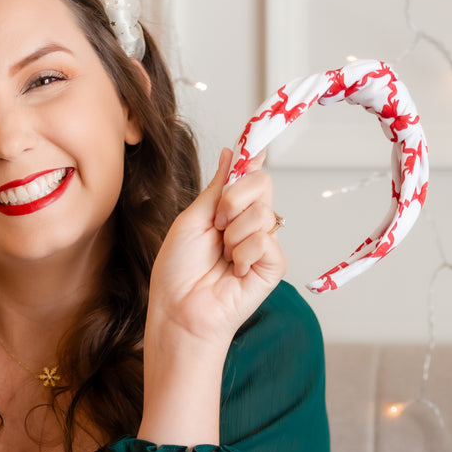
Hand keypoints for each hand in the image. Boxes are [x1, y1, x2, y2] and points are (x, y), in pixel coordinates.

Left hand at [147, 146, 286, 348]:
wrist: (179, 310)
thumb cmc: (177, 271)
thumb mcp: (192, 218)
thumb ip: (217, 187)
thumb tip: (231, 152)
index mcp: (228, 210)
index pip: (249, 174)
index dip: (253, 157)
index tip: (255, 140)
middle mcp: (249, 223)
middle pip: (261, 183)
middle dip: (235, 198)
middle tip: (216, 223)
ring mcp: (263, 243)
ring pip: (263, 212)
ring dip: (233, 233)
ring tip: (221, 255)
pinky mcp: (273, 265)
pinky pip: (266, 239)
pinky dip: (244, 252)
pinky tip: (232, 271)